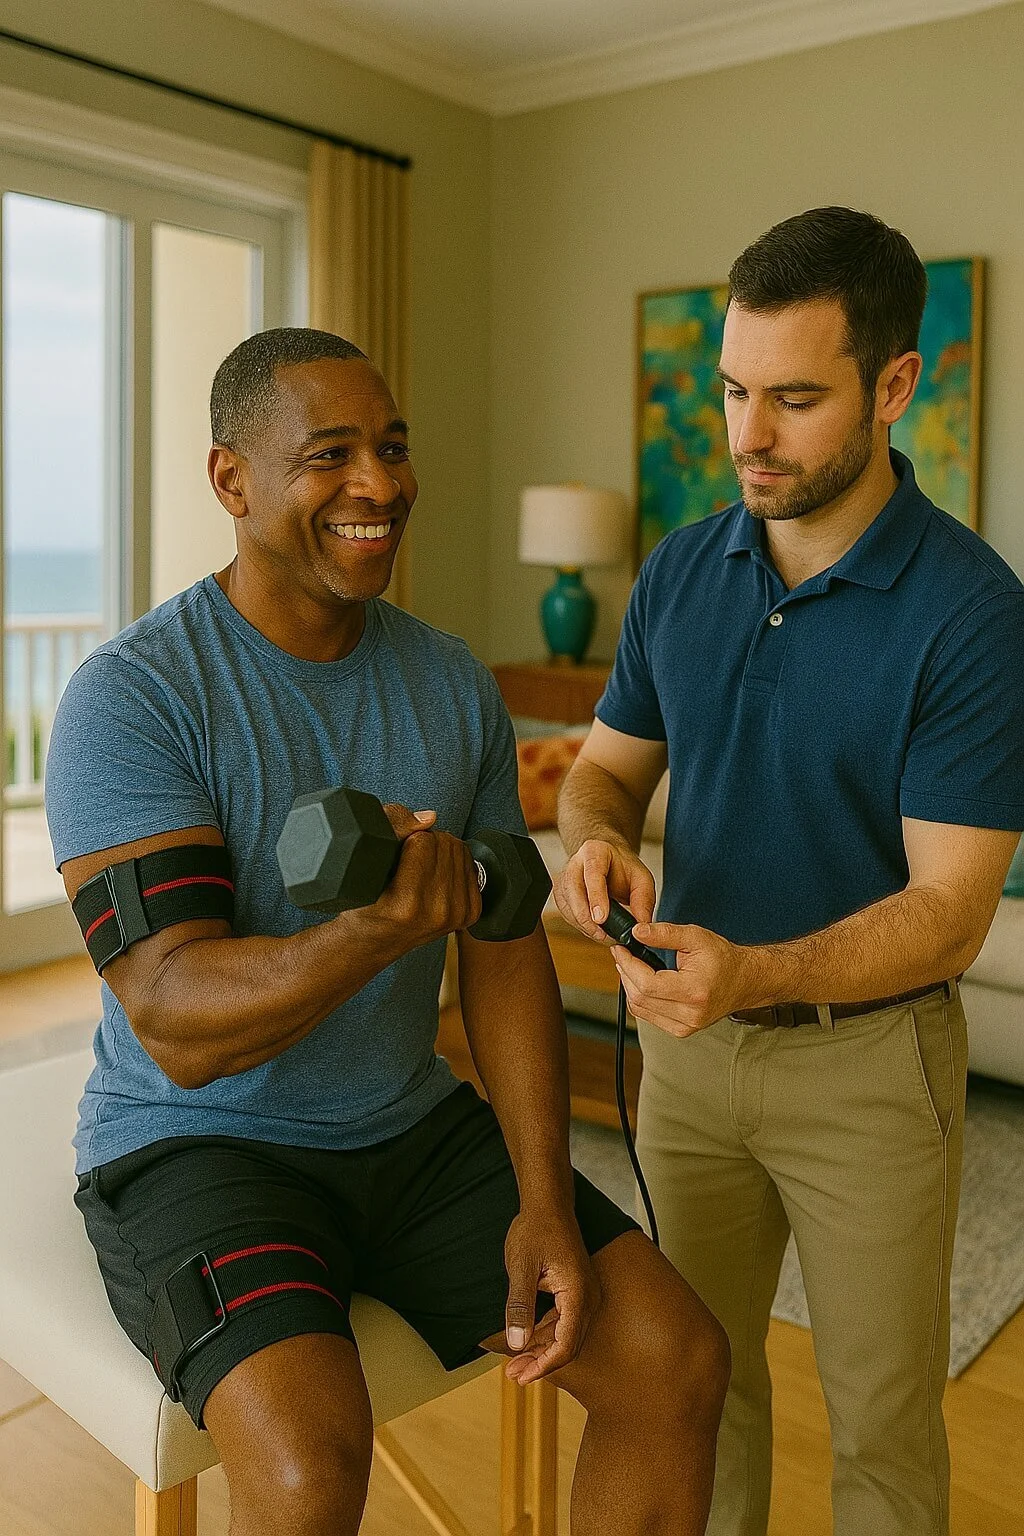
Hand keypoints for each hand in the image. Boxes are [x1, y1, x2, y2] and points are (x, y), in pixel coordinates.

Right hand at [370, 804, 482, 946]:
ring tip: (421, 866)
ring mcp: (456, 915)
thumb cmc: (364, 904)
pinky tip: (437, 874)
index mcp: (407, 903)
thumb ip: (393, 830)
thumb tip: (430, 818)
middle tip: (410, 858)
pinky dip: (454, 863)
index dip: (407, 838)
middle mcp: (436, 912)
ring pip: (459, 850)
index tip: (397, 851)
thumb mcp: (363, 866)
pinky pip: (471, 865)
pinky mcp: (470, 913)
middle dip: (426, 841)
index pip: (423, 840)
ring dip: (441, 850)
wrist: (375, 940)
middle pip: (445, 842)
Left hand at [502, 1204, 598, 1385]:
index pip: (565, 1344)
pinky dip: (544, 1333)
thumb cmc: (535, 1230)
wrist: (548, 1204)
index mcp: (577, 1293)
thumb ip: (519, 1307)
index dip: (543, 1365)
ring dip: (541, 1350)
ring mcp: (584, 1294)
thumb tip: (516, 1344)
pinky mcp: (576, 1291)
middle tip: (512, 1375)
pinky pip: (563, 1321)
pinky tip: (526, 1340)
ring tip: (514, 1363)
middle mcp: (588, 1297)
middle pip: (567, 1344)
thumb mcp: (521, 1268)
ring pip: (564, 1334)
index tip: (522, 1376)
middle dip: (540, 1363)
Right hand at [553, 839, 656, 945]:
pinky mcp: (560, 894)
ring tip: (604, 936)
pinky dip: (580, 926)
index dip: (595, 897)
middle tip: (604, 936)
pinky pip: (566, 914)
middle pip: (573, 891)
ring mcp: (564, 878)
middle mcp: (575, 863)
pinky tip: (595, 930)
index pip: (592, 874)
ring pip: (567, 906)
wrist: (608, 861)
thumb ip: (644, 899)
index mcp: (595, 851)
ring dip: (584, 926)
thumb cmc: (623, 868)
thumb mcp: (642, 878)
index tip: (601, 918)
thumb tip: (640, 924)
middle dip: (586, 918)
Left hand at [613, 921, 757, 1036]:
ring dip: (630, 986)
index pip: (647, 984)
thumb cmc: (723, 959)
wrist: (744, 980)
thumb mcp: (695, 937)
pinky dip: (640, 998)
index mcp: (694, 991)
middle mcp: (690, 1014)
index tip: (620, 949)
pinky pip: (648, 1016)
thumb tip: (637, 932)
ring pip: (640, 1009)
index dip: (628, 965)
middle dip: (625, 973)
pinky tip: (642, 982)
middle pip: (640, 998)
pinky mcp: (681, 1030)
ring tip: (631, 965)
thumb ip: (664, 933)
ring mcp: (685, 1026)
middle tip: (623, 954)